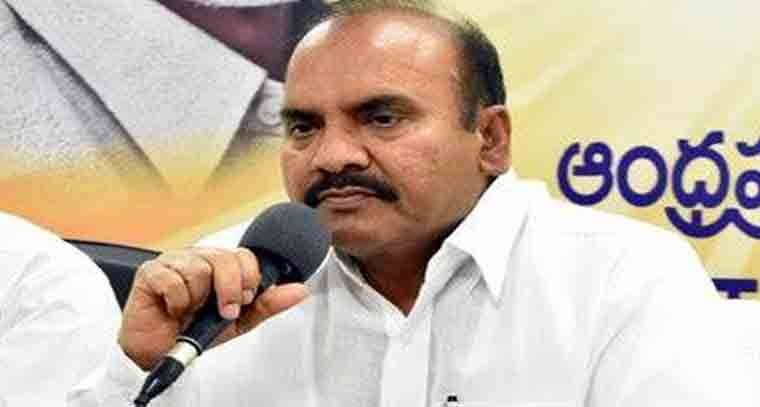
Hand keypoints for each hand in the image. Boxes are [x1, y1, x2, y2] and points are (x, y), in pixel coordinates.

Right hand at [118, 247, 308, 369]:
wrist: (159, 350)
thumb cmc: (195, 330)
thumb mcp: (239, 320)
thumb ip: (268, 303)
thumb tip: (300, 290)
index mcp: (220, 264)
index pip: (244, 255)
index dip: (248, 279)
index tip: (243, 300)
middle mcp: (198, 257)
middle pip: (224, 258)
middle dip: (228, 290)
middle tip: (222, 310)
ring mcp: (173, 261)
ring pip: (198, 270)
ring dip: (197, 300)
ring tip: (189, 310)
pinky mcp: (151, 272)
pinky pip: (173, 281)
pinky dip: (176, 302)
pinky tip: (172, 309)